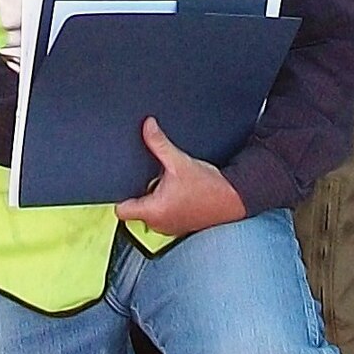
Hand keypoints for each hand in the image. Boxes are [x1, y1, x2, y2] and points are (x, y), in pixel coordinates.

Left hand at [114, 118, 246, 236]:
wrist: (234, 198)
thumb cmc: (209, 186)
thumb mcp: (180, 161)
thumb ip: (159, 144)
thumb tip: (147, 126)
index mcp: (154, 211)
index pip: (121, 210)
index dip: (119, 195)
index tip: (124, 181)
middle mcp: (158, 224)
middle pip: (135, 209)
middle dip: (140, 193)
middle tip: (150, 177)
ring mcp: (169, 227)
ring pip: (150, 213)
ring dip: (153, 199)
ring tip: (164, 184)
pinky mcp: (179, 226)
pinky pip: (163, 216)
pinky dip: (165, 205)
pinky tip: (176, 192)